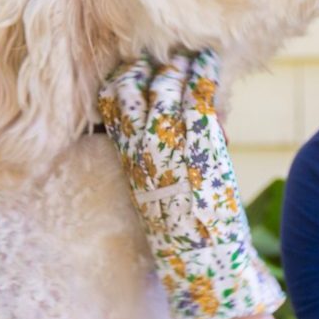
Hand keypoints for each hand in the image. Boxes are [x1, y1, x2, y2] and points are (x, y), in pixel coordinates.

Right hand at [98, 50, 284, 318]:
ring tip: (186, 55)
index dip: (117, 85)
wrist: (204, 263)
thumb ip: (156, 163)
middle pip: (130, 92)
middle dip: (140, 69)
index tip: (126, 70)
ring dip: (176, 67)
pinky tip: (209, 60)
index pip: (109, 111)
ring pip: (166, 88)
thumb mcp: (156, 195)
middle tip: (152, 55)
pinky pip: (201, 96)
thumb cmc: (182, 235)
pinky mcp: (203, 144)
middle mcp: (144, 150)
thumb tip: (162, 137)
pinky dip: (204, 73)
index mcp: (129, 163)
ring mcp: (172, 145)